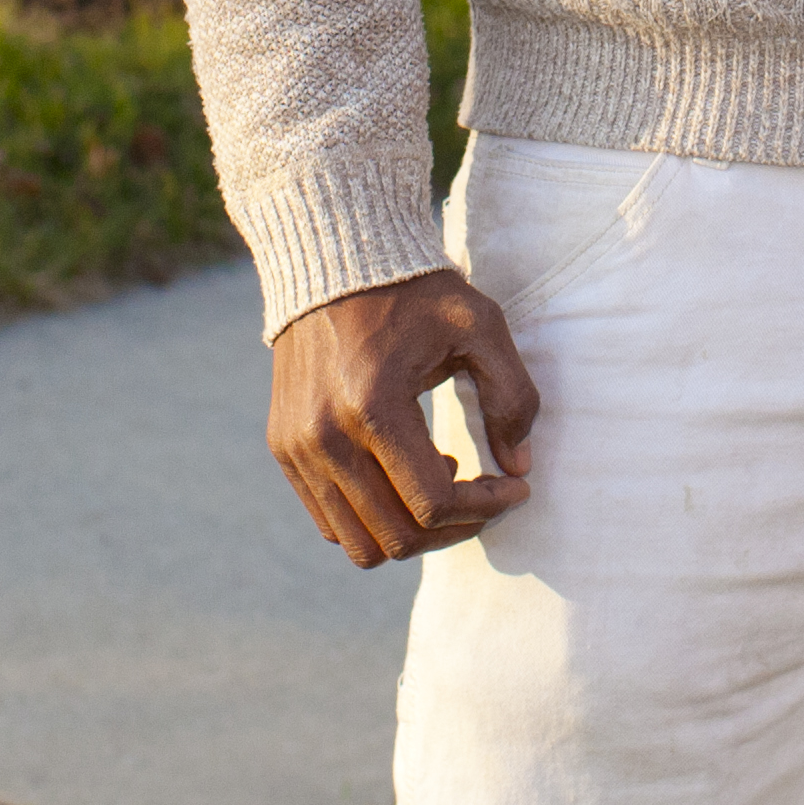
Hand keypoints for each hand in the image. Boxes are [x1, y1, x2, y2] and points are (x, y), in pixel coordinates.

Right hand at [268, 266, 540, 565]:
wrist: (332, 260)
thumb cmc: (415, 291)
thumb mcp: (481, 326)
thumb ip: (512, 396)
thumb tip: (519, 467)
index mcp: (373, 407)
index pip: (434, 503)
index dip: (487, 507)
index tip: (518, 487)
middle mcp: (325, 437)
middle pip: (398, 537)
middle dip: (456, 529)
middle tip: (488, 497)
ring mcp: (297, 447)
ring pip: (359, 544)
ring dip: (412, 531)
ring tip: (442, 483)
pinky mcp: (284, 448)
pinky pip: (329, 521)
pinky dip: (373, 518)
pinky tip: (403, 473)